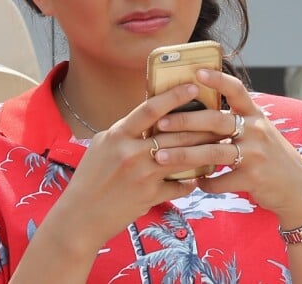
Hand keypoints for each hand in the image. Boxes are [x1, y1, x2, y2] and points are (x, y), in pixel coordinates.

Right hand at [56, 82, 219, 248]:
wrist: (81, 215)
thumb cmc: (90, 175)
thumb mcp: (103, 144)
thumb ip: (126, 130)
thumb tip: (152, 115)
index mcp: (118, 135)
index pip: (150, 109)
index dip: (173, 96)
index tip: (193, 86)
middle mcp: (131, 152)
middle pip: (174, 134)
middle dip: (201, 125)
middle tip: (220, 116)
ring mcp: (142, 176)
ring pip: (183, 158)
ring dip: (204, 150)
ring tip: (219, 142)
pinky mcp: (150, 196)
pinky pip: (180, 186)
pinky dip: (192, 180)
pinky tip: (200, 176)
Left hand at [152, 69, 301, 227]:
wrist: (299, 189)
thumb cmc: (269, 155)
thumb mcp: (258, 130)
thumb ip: (233, 120)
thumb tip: (193, 111)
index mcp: (255, 113)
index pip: (236, 89)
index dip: (217, 79)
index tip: (196, 72)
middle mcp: (256, 129)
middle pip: (216, 120)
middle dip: (185, 121)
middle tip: (161, 123)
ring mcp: (256, 154)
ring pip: (213, 152)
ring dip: (184, 155)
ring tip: (160, 156)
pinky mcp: (254, 178)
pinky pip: (221, 181)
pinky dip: (204, 183)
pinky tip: (193, 182)